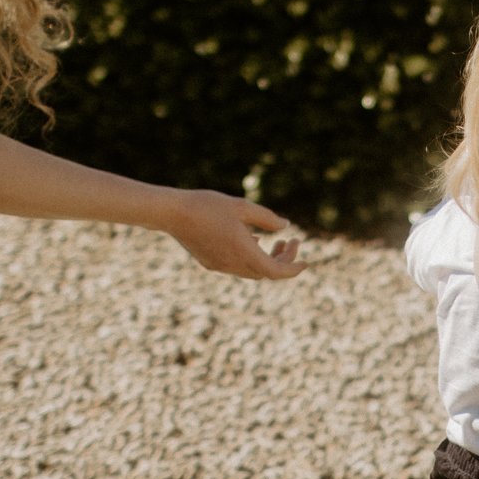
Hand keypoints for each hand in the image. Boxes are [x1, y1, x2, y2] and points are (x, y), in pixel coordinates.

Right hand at [164, 189, 305, 278]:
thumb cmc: (208, 205)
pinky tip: (251, 240)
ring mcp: (220, 266)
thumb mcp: (242, 207)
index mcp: (244, 252)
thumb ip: (267, 218)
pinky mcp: (210, 263)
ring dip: (267, 260)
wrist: (172, 213)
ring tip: (272, 240)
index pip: (276, 272)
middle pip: (266, 272)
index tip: (305, 262)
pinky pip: (237, 267)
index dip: (293, 269)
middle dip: (283, 260)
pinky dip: (251, 258)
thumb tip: (286, 226)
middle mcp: (233, 264)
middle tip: (291, 242)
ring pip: (252, 271)